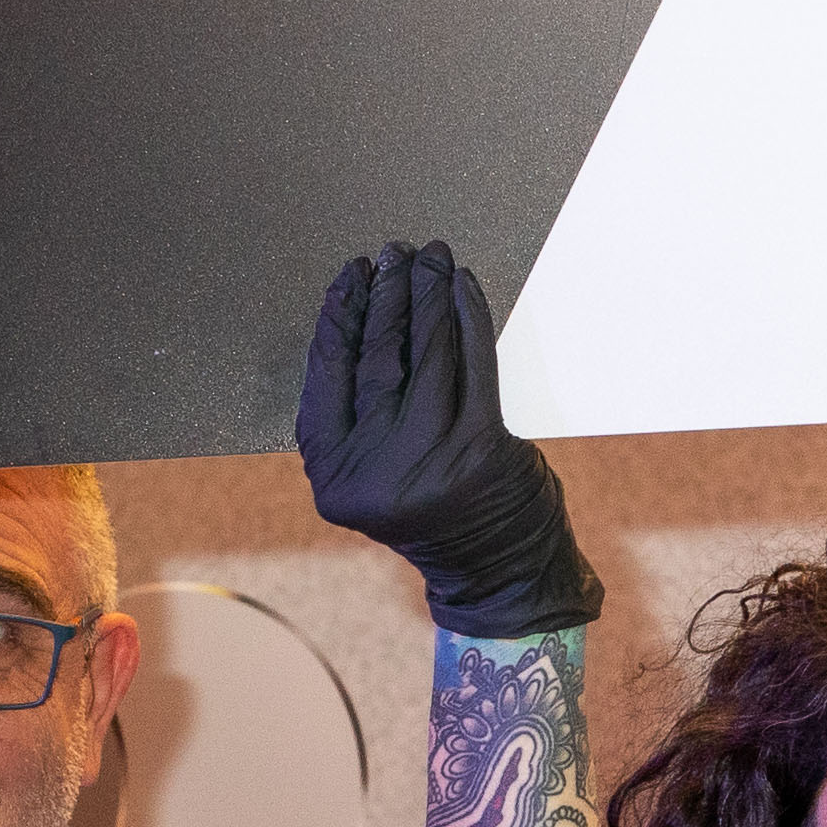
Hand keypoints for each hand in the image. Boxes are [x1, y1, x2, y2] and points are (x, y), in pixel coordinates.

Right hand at [296, 242, 598, 640]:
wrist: (498, 571)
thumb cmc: (435, 511)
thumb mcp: (375, 476)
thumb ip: (359, 417)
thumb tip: (365, 317)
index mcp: (335, 476)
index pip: (328, 374)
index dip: (339, 317)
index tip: (350, 276)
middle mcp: (378, 470)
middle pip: (376, 357)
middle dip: (386, 294)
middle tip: (393, 254)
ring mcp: (431, 459)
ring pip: (426, 352)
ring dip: (428, 294)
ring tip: (430, 259)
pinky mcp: (481, 447)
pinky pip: (474, 362)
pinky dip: (469, 317)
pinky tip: (462, 288)